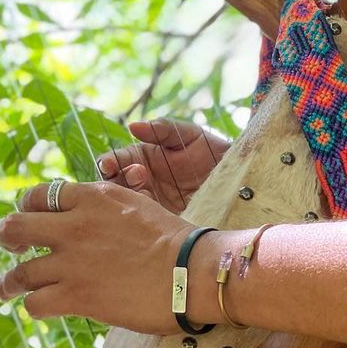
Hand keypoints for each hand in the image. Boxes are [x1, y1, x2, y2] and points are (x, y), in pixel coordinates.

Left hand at [0, 180, 215, 333]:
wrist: (193, 271)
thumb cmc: (176, 241)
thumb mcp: (138, 205)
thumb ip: (109, 207)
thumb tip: (99, 212)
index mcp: (92, 197)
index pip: (39, 195)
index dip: (28, 208)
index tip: (30, 220)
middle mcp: (75, 225)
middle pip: (16, 226)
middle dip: (8, 238)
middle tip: (12, 249)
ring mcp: (72, 261)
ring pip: (19, 272)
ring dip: (9, 283)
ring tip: (6, 290)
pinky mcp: (76, 295)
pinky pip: (35, 302)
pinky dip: (34, 306)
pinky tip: (40, 308)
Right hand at [95, 119, 229, 213]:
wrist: (238, 178)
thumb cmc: (212, 151)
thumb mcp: (189, 135)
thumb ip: (162, 129)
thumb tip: (133, 126)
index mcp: (142, 158)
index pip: (116, 161)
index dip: (108, 163)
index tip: (108, 165)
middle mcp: (142, 182)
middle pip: (114, 185)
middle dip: (117, 182)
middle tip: (136, 175)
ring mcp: (151, 203)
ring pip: (126, 205)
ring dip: (129, 198)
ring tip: (147, 191)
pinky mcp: (163, 221)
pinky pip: (146, 221)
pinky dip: (144, 217)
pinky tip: (153, 210)